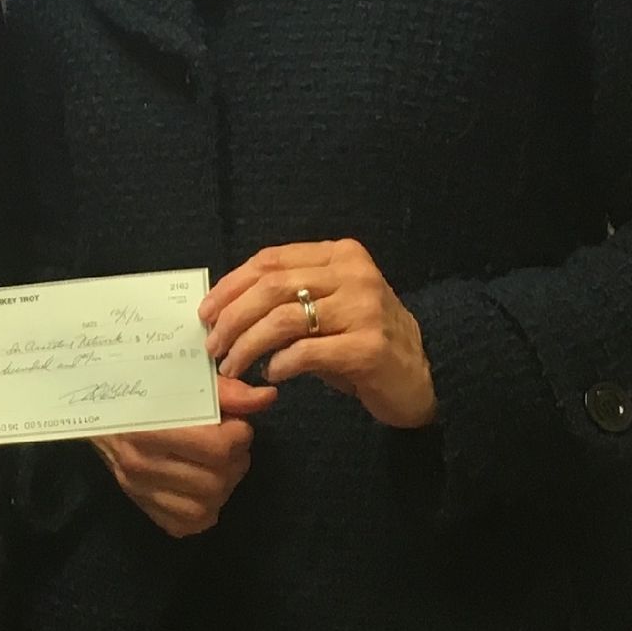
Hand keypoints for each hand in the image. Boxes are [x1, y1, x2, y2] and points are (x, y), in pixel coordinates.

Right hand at [93, 374, 274, 537]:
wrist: (96, 413)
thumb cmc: (141, 389)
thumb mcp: (181, 381)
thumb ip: (225, 391)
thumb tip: (267, 398)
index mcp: (150, 429)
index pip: (216, 448)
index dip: (239, 434)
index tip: (235, 422)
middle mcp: (142, 466)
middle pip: (216, 480)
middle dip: (236, 460)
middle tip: (230, 443)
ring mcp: (141, 490)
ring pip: (206, 506)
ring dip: (223, 486)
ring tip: (218, 464)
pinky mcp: (143, 507)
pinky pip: (187, 524)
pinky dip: (204, 509)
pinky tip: (201, 486)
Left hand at [201, 241, 437, 429]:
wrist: (425, 375)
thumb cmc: (363, 341)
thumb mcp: (328, 308)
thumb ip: (288, 298)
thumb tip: (223, 309)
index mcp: (340, 255)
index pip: (270, 261)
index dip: (230, 286)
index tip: (205, 312)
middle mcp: (354, 275)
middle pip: (271, 287)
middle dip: (232, 318)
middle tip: (212, 345)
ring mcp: (364, 309)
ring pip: (283, 319)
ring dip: (248, 345)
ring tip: (232, 366)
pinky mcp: (369, 347)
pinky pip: (307, 352)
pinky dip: (281, 364)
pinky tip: (272, 375)